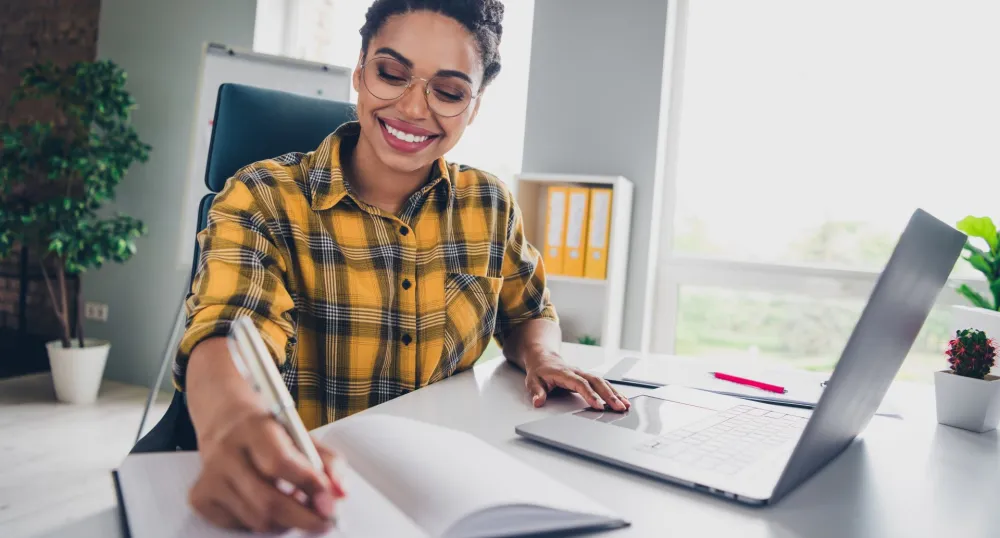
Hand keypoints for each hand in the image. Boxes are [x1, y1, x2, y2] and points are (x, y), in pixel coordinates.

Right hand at [189, 407, 344, 532]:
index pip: (281, 463)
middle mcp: (226, 453)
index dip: (310, 486)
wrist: (224, 423)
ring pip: (257, 519)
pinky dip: (261, 522)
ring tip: (295, 505)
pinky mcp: (200, 497)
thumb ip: (328, 462)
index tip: (331, 503)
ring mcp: (209, 477)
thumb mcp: (301, 435)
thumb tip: (340, 493)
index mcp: (254, 429)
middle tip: (324, 521)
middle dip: (304, 517)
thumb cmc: (270, 432)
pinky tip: (267, 503)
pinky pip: (240, 525)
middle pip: (268, 501)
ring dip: (285, 520)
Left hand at [524, 354, 630, 411]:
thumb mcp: (533, 381)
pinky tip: (623, 400)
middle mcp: (577, 372)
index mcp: (565, 373)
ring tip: (626, 405)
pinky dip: (614, 392)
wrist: (544, 358)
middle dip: (609, 395)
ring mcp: (584, 374)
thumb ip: (537, 392)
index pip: (580, 384)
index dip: (590, 394)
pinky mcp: (588, 377)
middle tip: (619, 408)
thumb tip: (538, 402)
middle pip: (597, 382)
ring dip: (615, 394)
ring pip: (603, 382)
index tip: (599, 406)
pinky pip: (603, 383)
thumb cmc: (540, 371)